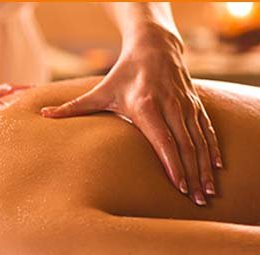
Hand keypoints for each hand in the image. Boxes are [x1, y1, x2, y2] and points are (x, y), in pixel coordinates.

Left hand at [40, 28, 220, 205]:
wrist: (155, 49)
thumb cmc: (124, 75)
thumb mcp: (99, 92)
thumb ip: (72, 107)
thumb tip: (43, 115)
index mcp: (147, 105)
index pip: (163, 139)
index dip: (173, 163)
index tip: (179, 186)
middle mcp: (171, 106)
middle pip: (186, 145)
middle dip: (192, 174)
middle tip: (196, 200)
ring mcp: (186, 106)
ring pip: (200, 140)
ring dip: (205, 167)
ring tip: (207, 192)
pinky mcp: (196, 105)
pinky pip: (207, 131)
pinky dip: (213, 150)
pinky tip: (216, 169)